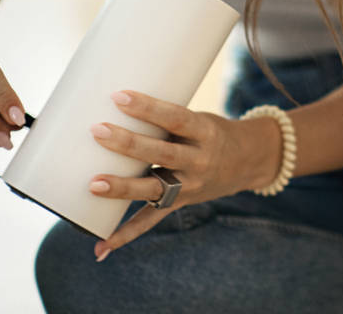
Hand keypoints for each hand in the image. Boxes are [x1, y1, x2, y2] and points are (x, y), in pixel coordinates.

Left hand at [87, 90, 281, 261]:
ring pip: (154, 188)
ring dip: (123, 187)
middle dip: (128, 143)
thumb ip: (167, 123)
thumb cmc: (212, 133)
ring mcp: (190, 186)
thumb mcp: (199, 120)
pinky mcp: (180, 203)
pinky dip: (126, 234)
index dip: (148, 107)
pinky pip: (152, 220)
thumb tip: (114, 112)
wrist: (248, 161)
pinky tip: (101, 246)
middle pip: (162, 153)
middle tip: (98, 131)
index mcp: (204, 132)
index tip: (119, 96)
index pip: (176, 117)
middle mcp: (199, 160)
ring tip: (94, 184)